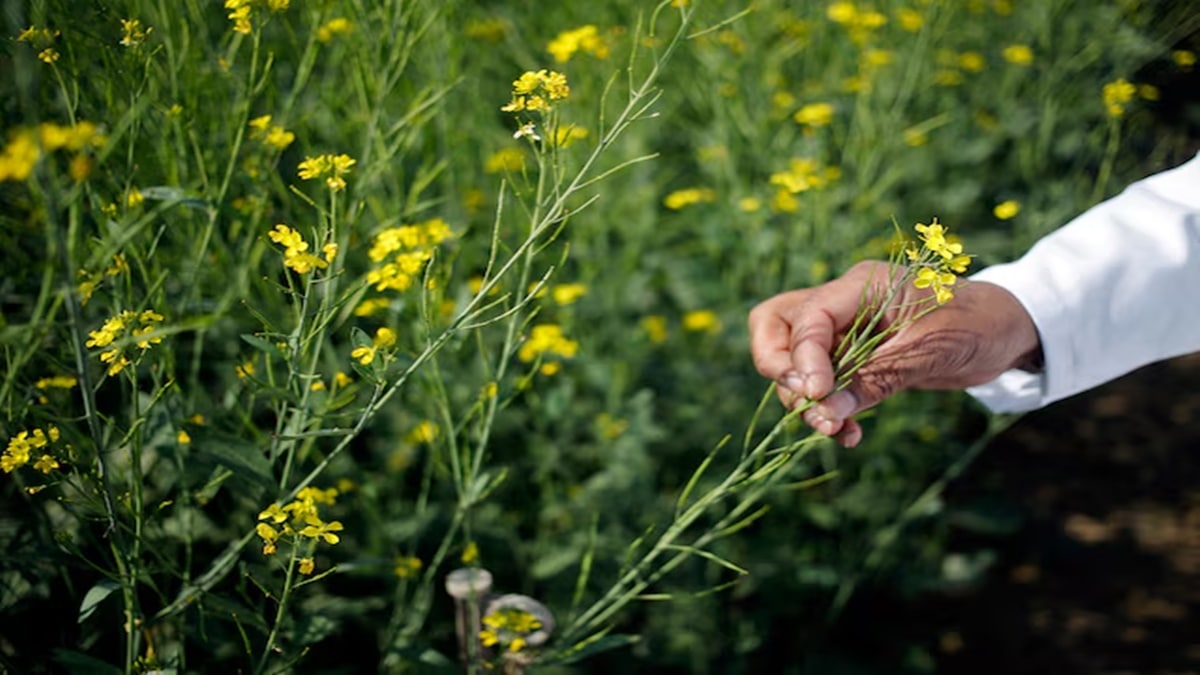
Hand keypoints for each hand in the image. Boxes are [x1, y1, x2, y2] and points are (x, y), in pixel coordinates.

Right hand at [748, 261, 1040, 446]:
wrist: (1007, 330)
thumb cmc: (976, 326)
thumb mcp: (929, 353)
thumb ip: (875, 379)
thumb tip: (826, 412)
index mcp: (861, 286)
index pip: (808, 318)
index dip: (803, 359)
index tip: (815, 397)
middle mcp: (844, 302)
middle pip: (776, 324)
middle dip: (780, 368)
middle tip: (808, 403)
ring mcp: (845, 328)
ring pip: (792, 357)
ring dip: (805, 400)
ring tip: (836, 430)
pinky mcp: (853, 355)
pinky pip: (821, 380)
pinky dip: (827, 408)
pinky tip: (848, 432)